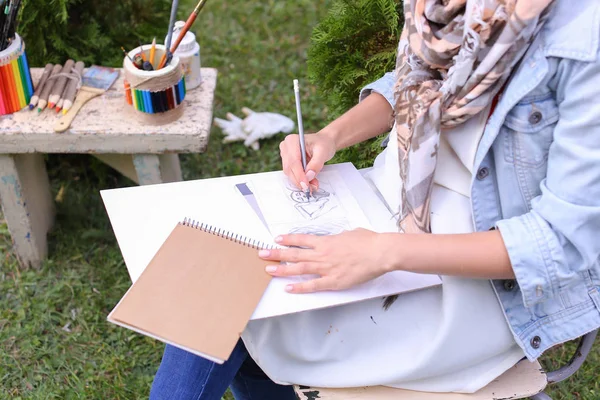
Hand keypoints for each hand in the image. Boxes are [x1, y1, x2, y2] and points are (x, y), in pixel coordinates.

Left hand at [258, 229, 390, 293]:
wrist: (379, 252)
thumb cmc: (368, 241)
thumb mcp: (350, 233)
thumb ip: (339, 238)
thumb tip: (337, 239)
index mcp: (326, 241)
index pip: (301, 239)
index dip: (288, 240)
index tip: (276, 240)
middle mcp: (322, 254)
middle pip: (294, 254)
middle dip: (276, 254)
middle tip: (261, 254)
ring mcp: (326, 268)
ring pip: (299, 269)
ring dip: (282, 269)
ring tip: (269, 270)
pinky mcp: (334, 282)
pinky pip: (313, 285)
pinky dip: (300, 287)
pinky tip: (288, 288)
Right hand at [279, 131, 335, 191]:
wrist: (324, 143)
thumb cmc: (323, 143)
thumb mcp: (323, 152)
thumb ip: (316, 164)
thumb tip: (309, 176)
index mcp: (292, 141)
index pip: (293, 161)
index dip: (299, 175)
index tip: (306, 185)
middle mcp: (286, 147)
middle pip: (289, 168)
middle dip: (300, 180)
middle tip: (311, 189)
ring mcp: (285, 155)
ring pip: (290, 173)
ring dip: (300, 182)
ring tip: (313, 185)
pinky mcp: (288, 163)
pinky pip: (292, 174)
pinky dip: (300, 180)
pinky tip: (309, 182)